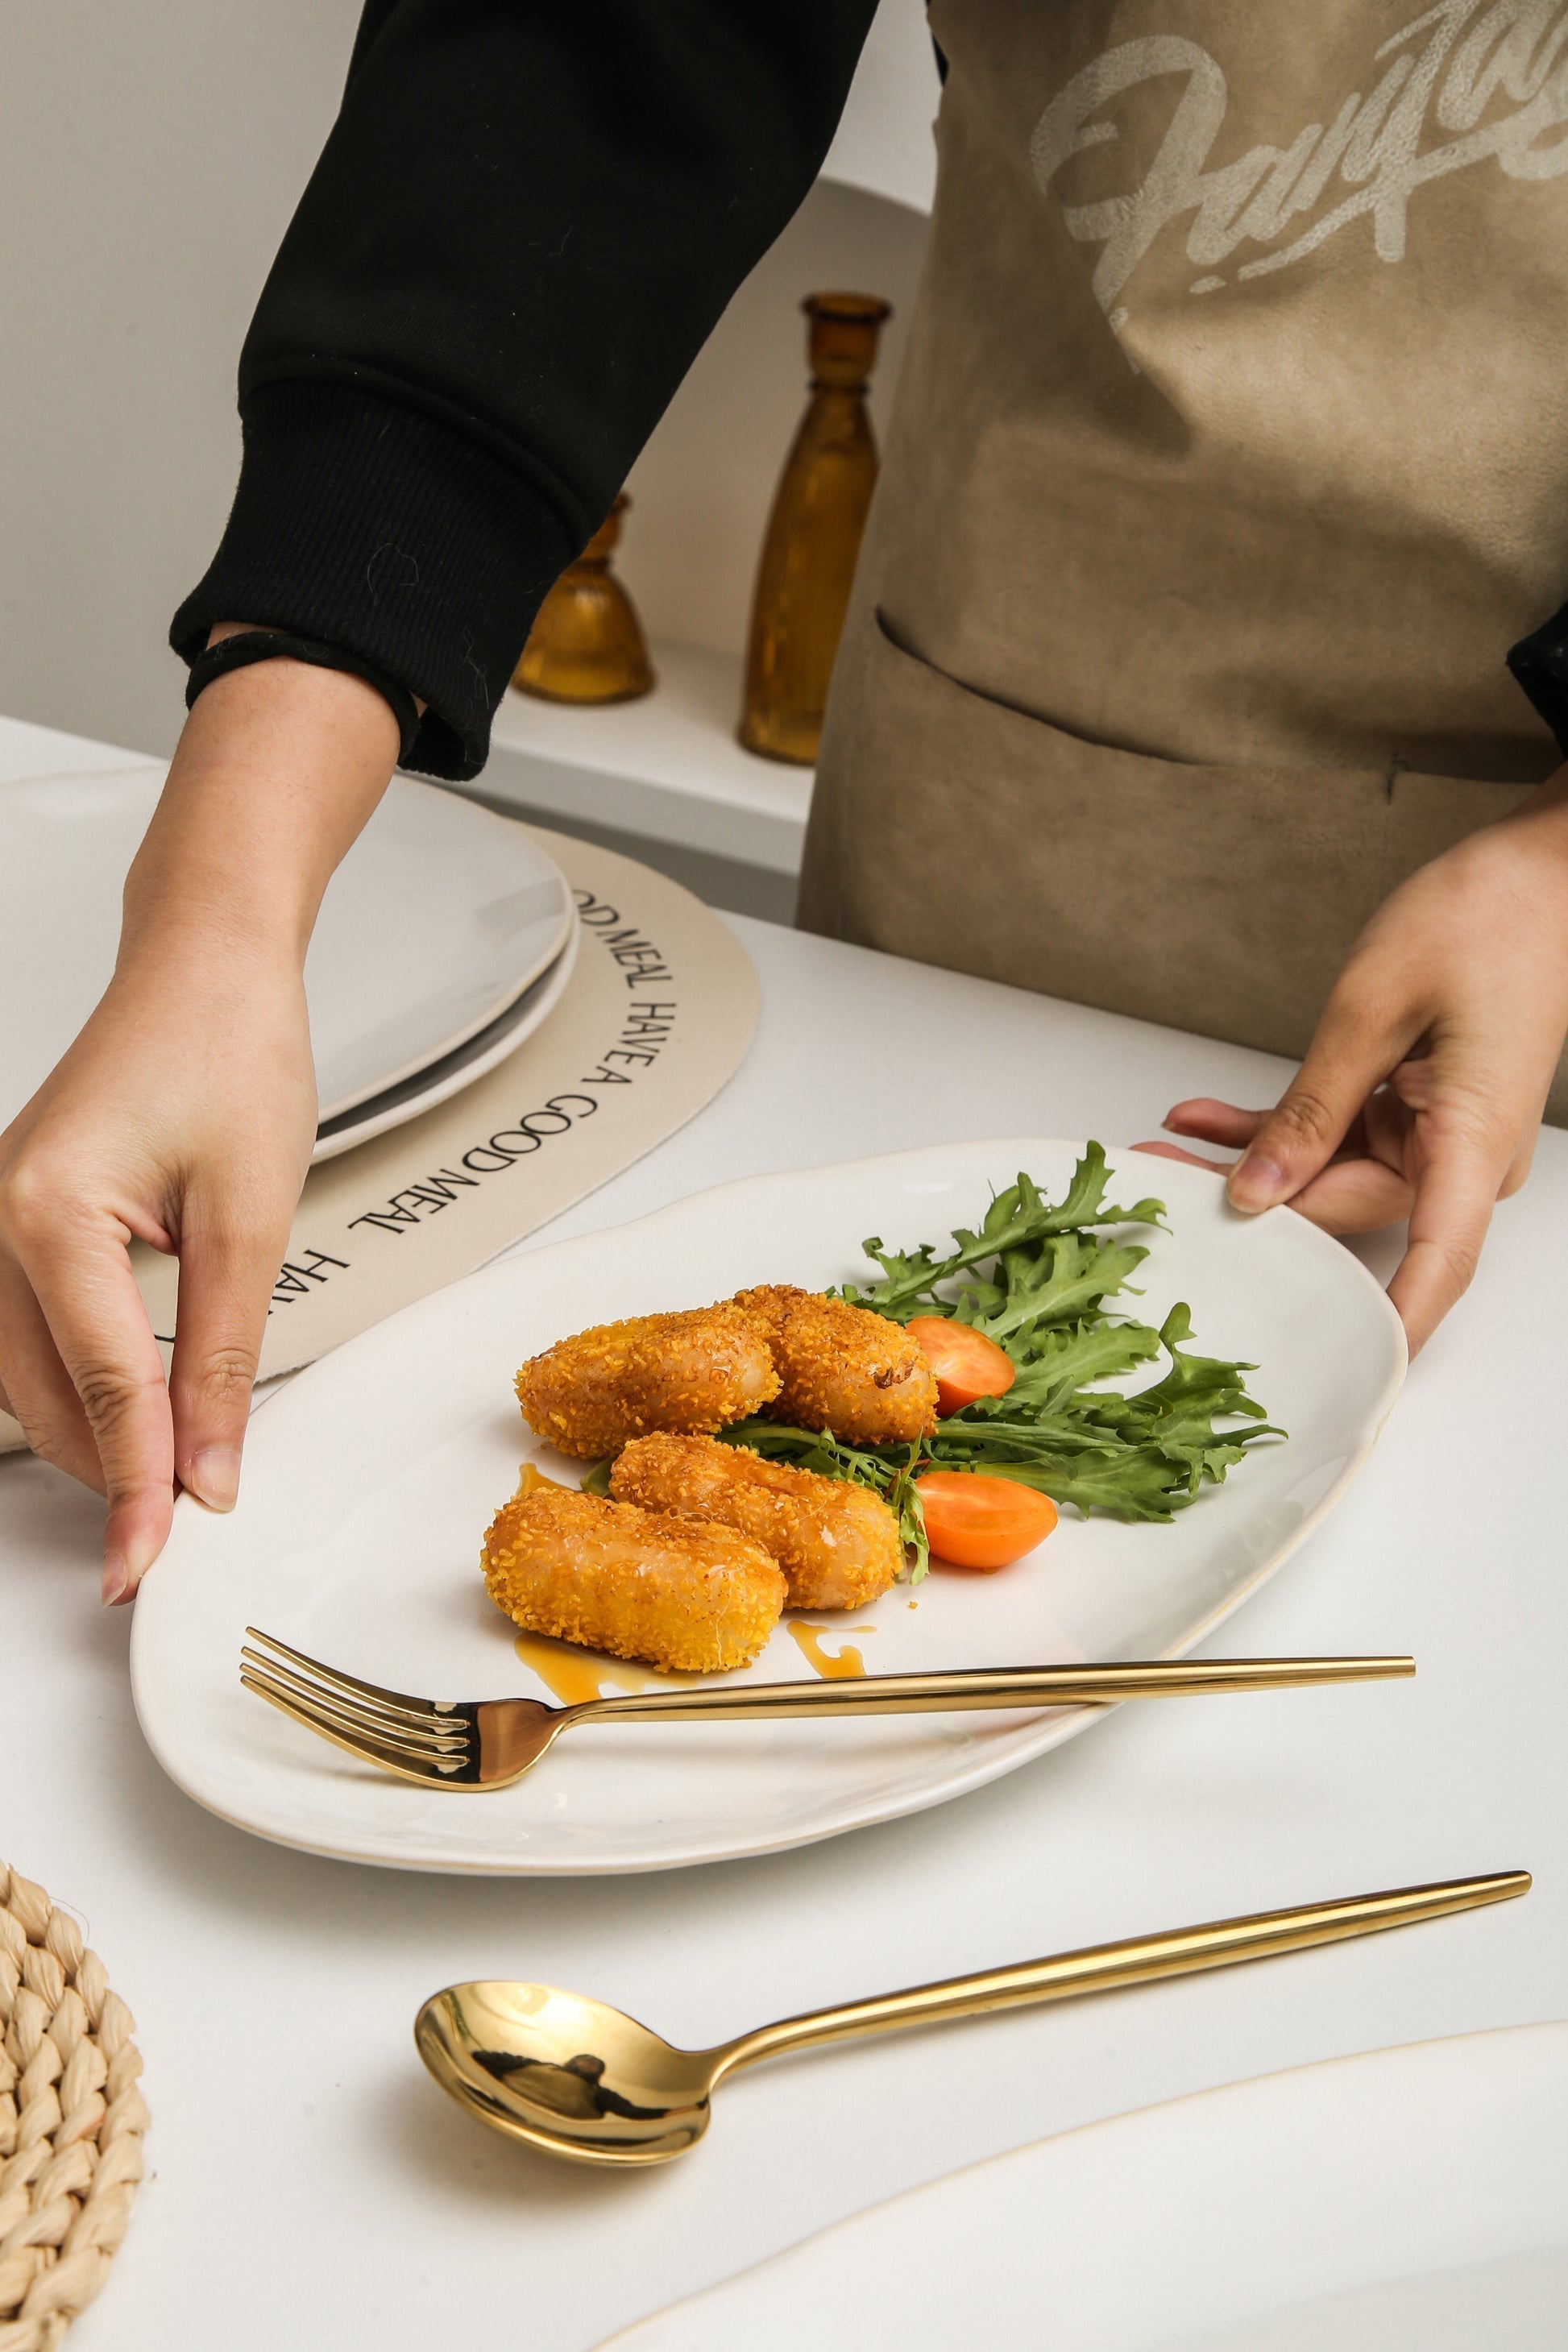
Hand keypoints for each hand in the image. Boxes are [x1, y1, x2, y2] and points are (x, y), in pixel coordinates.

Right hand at [0, 650, 399, 1601]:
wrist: (206, 966)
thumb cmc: (230, 1049)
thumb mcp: (253, 1214)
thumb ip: (225, 1349)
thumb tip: (213, 1463)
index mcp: (49, 1212)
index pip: (104, 1388)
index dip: (141, 1484)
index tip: (157, 1557)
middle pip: (46, 1397)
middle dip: (111, 1473)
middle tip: (166, 1541)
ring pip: (25, 1377)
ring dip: (90, 1434)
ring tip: (161, 1486)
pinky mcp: (16, 1217)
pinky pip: (29, 1332)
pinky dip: (77, 1383)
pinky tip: (130, 1412)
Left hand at [1135, 768, 1567, 1356]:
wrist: (1545, 866)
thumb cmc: (1488, 916)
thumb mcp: (1373, 1008)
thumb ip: (1313, 1107)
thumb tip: (1258, 1190)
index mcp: (1472, 1141)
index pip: (1435, 1266)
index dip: (1387, 1327)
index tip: (1337, 1372)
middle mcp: (1465, 1154)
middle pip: (1348, 1212)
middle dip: (1252, 1209)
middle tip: (1156, 1189)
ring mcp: (1443, 1133)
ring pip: (1332, 1176)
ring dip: (1251, 1162)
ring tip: (1161, 1146)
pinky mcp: (1422, 1106)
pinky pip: (1342, 1133)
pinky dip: (1278, 1127)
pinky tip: (1203, 1118)